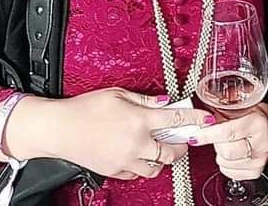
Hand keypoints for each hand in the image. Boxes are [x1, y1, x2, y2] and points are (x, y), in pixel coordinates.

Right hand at [5, 89, 214, 179]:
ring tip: (159, 148)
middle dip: (181, 146)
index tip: (206, 120)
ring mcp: (126, 160)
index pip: (176, 120)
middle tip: (181, 140)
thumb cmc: (86, 108)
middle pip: (171, 152)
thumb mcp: (117, 94)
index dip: (195, 119)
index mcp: (139, 120)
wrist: (60, 129)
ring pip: (156, 167)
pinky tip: (138, 154)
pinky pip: (137, 173)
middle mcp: (136, 143)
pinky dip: (142, 166)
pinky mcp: (115, 170)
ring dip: (162, 159)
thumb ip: (145, 99)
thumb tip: (164, 102)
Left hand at [191, 104, 267, 181]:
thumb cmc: (250, 114)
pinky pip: (229, 173)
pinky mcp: (256, 171)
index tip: (195, 136)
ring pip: (226, 163)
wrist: (267, 124)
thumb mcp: (236, 107)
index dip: (208, 135)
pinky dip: (225, 164)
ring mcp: (260, 159)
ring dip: (220, 153)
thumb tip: (198, 121)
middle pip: (226, 152)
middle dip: (216, 143)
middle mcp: (261, 142)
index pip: (227, 132)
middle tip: (217, 135)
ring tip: (227, 142)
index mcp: (257, 122)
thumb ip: (218, 113)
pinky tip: (230, 154)